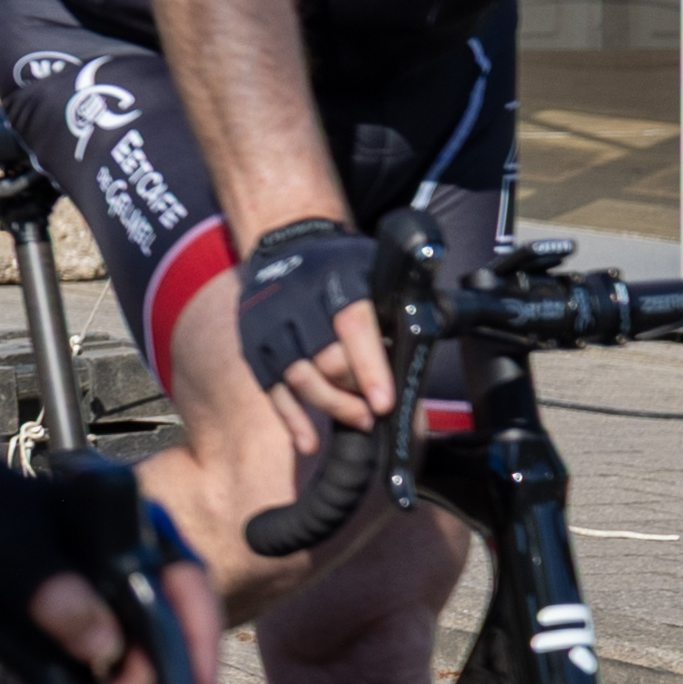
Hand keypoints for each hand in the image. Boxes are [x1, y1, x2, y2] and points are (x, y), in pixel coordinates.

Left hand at [0, 456, 203, 683]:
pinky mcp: (97, 629)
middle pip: (165, 638)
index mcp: (134, 532)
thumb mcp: (6, 550)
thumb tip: (103, 646)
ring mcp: (121, 602)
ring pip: (142, 663)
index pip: (186, 586)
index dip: (198, 640)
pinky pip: (115, 671)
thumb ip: (51, 589)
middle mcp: (140, 568)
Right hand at [236, 222, 401, 449]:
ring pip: (296, 377)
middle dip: (352, 391)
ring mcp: (268, 323)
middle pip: (323, 359)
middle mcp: (296, 300)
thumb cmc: (343, 265)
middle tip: (374, 410)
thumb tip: (429, 344)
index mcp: (336, 279)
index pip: (351, 326)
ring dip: (329, 406)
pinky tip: (308, 441)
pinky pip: (270, 389)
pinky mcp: (253, 344)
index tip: (384, 403)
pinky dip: (290, 418)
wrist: (285, 241)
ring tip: (358, 420)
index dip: (369, 367)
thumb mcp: (375, 269)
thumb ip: (400, 303)